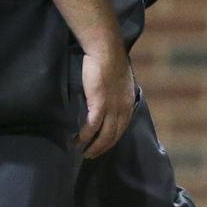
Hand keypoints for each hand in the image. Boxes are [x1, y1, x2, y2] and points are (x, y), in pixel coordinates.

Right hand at [78, 43, 135, 158]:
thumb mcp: (119, 83)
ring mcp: (113, 107)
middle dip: (102, 148)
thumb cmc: (109, 63)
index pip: (122, 129)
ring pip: (104, 134)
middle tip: (90, 155)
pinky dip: (85, 135)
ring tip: (82, 152)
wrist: (106, 51)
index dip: (111, 140)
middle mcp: (123, 109)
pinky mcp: (100, 104)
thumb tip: (107, 104)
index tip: (102, 147)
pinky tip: (78, 140)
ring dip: (93, 146)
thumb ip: (116, 96)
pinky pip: (93, 125)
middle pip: (114, 136)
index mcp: (129, 104)